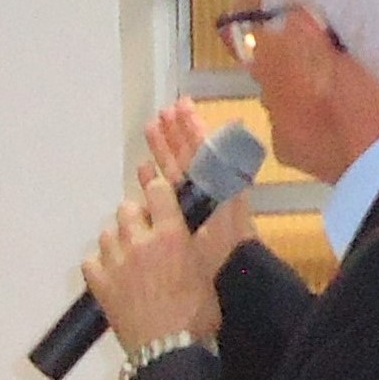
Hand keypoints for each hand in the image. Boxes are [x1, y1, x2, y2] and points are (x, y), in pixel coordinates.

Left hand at [82, 158, 224, 361]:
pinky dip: (98, 265)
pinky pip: (90, 262)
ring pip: (106, 234)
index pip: (157, 191)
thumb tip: (187, 230)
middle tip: (145, 233)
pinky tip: (111, 274)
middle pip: (126, 209)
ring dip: (117, 240)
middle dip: (136, 217)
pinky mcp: (99, 285)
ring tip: (128, 256)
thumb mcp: (206, 270)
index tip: (160, 199)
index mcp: (171, 235)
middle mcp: (139, 242)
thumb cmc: (196, 316)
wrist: (169, 350)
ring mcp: (116, 263)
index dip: (158, 192)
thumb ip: (193, 243)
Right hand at [148, 97, 257, 275]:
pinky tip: (143, 169)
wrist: (226, 273)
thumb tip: (236, 125)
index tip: (179, 106)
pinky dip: (153, 179)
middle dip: (174, 132)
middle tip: (161, 112)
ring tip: (149, 128)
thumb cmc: (228, 240)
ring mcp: (189, 204)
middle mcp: (204, 189)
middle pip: (186, 154)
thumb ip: (229, 162)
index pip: (203, 146)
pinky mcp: (175, 220)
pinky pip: (163, 194)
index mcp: (217, 179)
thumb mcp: (231, 198)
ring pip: (174, 169)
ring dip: (162, 148)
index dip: (191, 126)